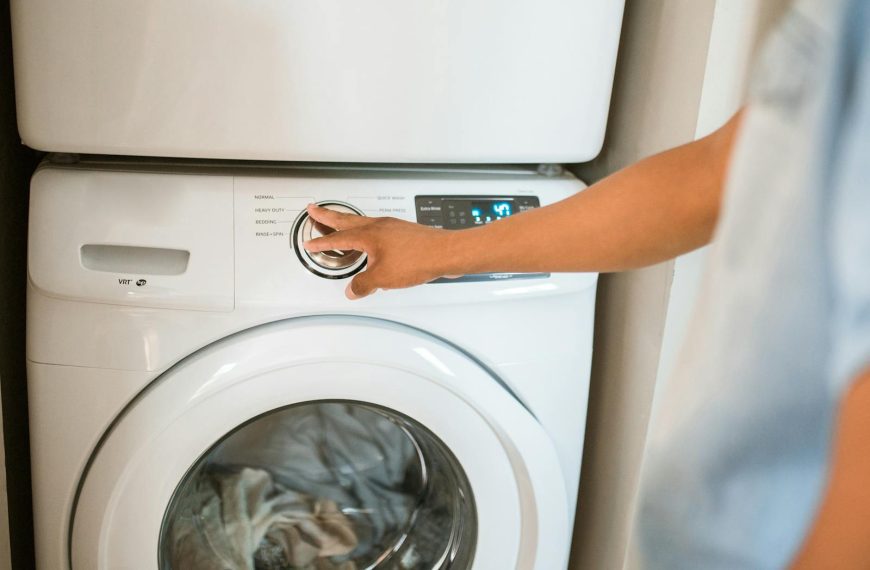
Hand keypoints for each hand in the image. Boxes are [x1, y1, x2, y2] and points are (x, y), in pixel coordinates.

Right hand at [302, 204, 457, 298]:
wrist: (445, 253)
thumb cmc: (418, 259)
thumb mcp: (383, 278)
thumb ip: (363, 284)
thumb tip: (353, 289)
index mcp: (368, 235)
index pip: (338, 238)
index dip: (322, 242)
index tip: (310, 243)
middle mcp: (379, 226)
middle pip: (347, 220)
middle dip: (328, 216)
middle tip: (314, 210)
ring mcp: (392, 227)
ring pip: (363, 222)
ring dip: (347, 222)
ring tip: (338, 223)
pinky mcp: (404, 233)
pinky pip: (378, 230)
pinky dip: (367, 232)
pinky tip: (371, 242)